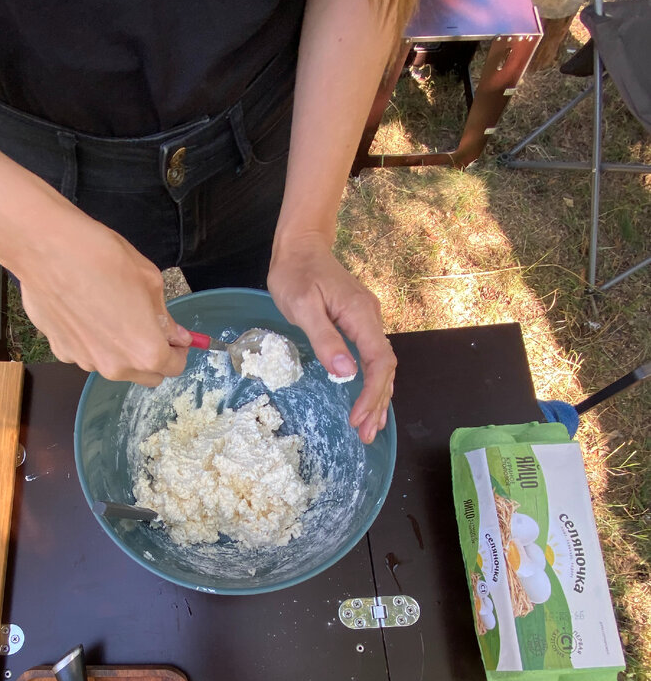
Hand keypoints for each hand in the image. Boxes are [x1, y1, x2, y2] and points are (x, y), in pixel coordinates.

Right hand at [12, 196, 190, 386]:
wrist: (47, 249)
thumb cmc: (102, 258)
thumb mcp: (149, 282)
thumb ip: (164, 318)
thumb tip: (176, 335)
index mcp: (146, 351)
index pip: (173, 367)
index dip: (178, 351)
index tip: (174, 337)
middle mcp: (116, 367)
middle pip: (146, 375)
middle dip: (151, 356)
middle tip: (147, 327)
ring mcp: (85, 362)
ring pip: (114, 366)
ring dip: (120, 351)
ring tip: (110, 312)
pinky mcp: (61, 351)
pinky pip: (86, 354)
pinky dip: (91, 341)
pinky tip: (84, 311)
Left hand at [268, 232, 395, 442]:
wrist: (301, 245)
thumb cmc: (295, 273)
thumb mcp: (302, 306)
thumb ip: (325, 338)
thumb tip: (346, 372)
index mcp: (359, 314)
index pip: (378, 362)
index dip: (371, 393)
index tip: (357, 417)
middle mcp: (370, 318)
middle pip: (385, 368)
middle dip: (377, 403)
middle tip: (366, 435)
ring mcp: (366, 320)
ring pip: (381, 365)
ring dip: (377, 397)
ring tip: (369, 428)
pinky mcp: (358, 322)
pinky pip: (373, 358)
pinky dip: (372, 383)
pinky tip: (367, 400)